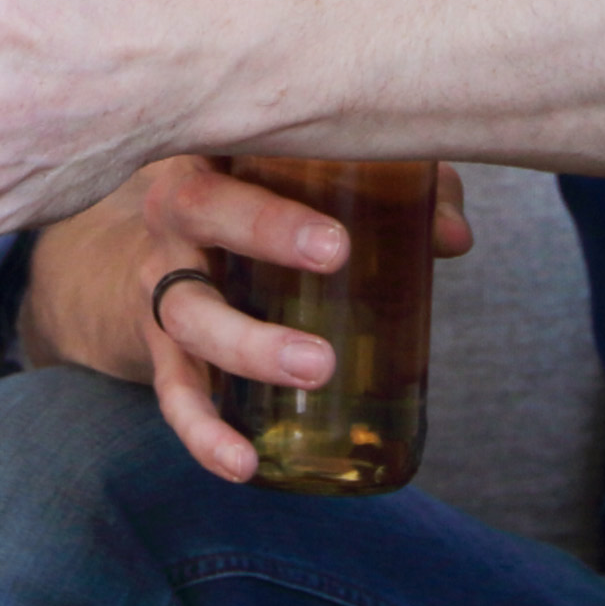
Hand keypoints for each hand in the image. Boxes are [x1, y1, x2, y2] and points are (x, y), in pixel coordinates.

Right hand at [24, 155, 473, 479]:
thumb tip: (454, 235)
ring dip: (249, 344)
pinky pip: (174, 392)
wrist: (150, 263)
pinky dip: (203, 432)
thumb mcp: (311, 186)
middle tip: (336, 255)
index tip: (339, 202)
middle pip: (201, 210)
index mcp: (214, 156)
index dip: (284, 156)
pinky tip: (243, 465)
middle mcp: (173, 213)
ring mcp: (160, 282)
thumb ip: (391, 192)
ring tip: (317, 367)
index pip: (232, 140)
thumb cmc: (254, 206)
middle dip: (267, 230)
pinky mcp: (158, 347)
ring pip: (190, 311)